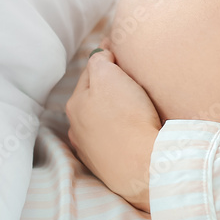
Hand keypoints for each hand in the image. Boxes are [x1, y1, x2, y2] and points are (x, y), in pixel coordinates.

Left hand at [65, 48, 159, 211]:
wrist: (144, 166)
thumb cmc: (128, 118)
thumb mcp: (110, 76)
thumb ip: (99, 60)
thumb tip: (100, 55)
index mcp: (75, 103)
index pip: (91, 71)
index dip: (109, 60)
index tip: (123, 54)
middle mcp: (77, 127)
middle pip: (95, 97)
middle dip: (110, 87)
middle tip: (133, 80)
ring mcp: (91, 149)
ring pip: (102, 120)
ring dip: (113, 112)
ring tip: (135, 108)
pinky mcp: (108, 166)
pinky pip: (113, 140)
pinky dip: (120, 133)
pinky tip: (133, 132)